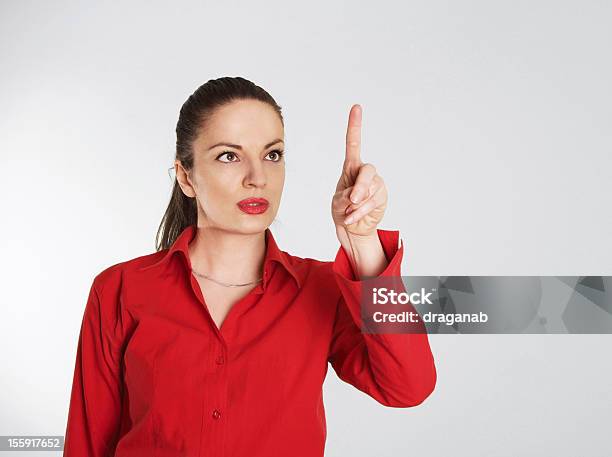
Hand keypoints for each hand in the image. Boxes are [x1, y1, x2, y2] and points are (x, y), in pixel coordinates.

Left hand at [332, 104, 387, 238]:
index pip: (354, 143)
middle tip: (352, 199)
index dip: (355, 126)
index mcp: (351, 167)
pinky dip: (359, 213)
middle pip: (368, 171)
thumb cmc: (342, 209)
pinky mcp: (381, 197)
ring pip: (370, 191)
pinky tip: (351, 218)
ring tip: (348, 214)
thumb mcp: (337, 202)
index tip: (356, 108)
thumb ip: (344, 197)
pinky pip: (371, 203)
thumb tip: (356, 197)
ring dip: (356, 206)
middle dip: (360, 186)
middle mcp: (365, 173)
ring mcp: (376, 184)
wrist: (353, 227)